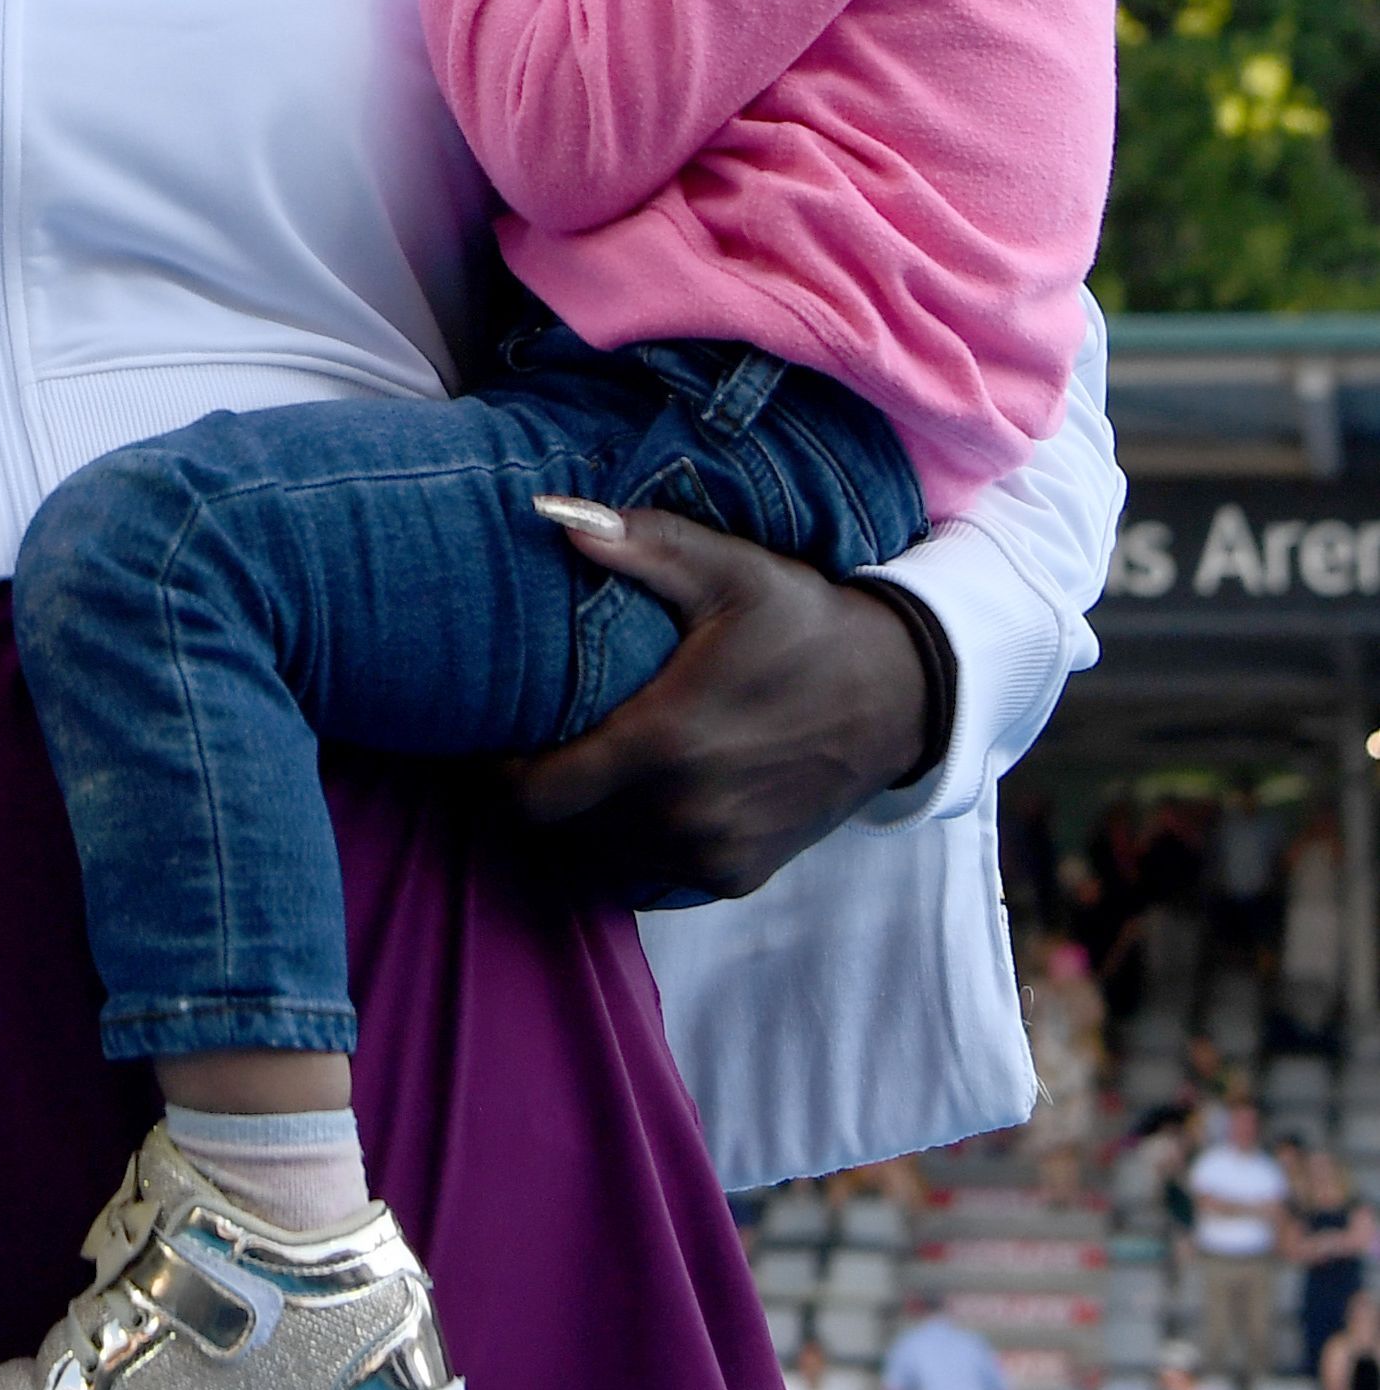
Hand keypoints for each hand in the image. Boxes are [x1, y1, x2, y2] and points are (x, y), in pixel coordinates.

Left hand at [498, 506, 932, 902]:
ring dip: (576, 821)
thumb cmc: (803, 623)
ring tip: (572, 765)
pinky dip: (625, 843)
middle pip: (556, 831)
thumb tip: (553, 513)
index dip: (496, 773)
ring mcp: (711, 854)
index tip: (489, 732)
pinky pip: (648, 874)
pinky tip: (630, 793)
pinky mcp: (736, 875)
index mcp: (664, 744)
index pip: (534, 795)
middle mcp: (683, 815)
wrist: (901, 696)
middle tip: (521, 744)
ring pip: (597, 859)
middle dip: (528, 793)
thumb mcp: (730, 570)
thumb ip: (641, 544)